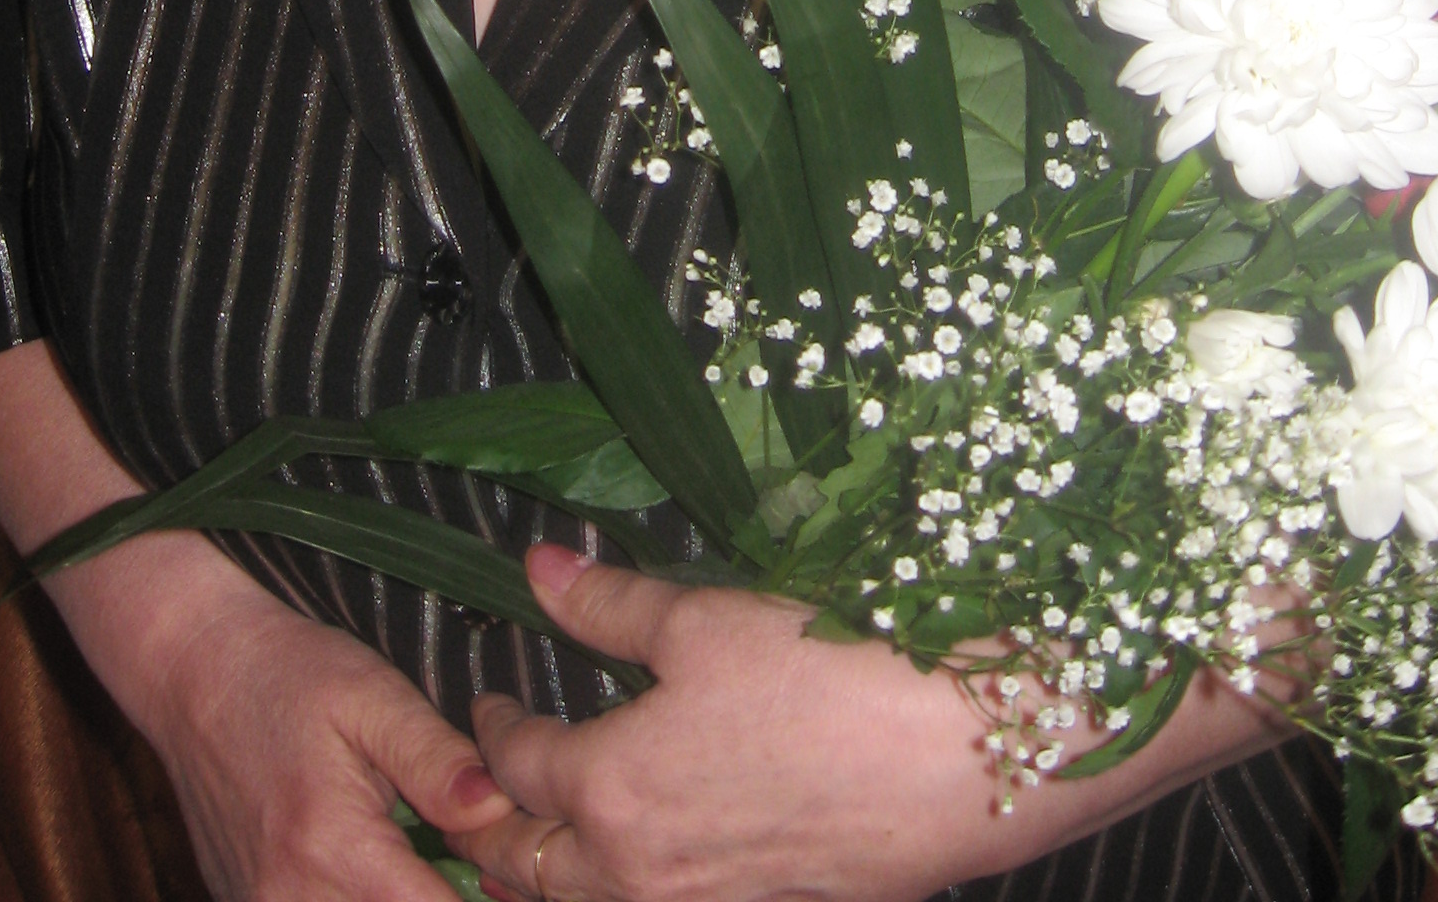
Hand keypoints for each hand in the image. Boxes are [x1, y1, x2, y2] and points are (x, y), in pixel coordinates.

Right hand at [0, 345, 517, 901]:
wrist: (192, 673)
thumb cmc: (290, 674)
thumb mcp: (373, 696)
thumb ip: (436, 761)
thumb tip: (500, 814)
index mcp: (332, 850)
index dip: (489, 898)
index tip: (523, 873)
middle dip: (446, 901)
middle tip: (490, 867)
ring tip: (441, 865)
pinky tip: (396, 871)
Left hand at [457, 548, 1289, 901]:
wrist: (961, 754)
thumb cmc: (828, 670)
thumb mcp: (705, 617)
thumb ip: (609, 602)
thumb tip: (535, 568)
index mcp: (611, 788)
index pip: (515, 765)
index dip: (492, 726)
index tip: (492, 697)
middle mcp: (643, 872)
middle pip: (529, 871)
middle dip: (491, 834)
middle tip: (476, 796)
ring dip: (552, 878)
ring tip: (541, 841)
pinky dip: (630, 893)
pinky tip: (650, 859)